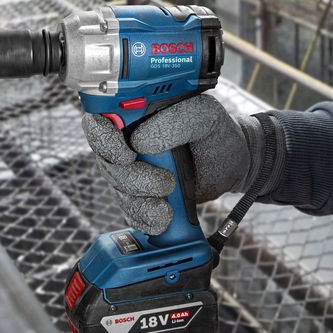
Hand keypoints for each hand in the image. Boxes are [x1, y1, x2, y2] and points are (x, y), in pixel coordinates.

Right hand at [82, 94, 263, 234]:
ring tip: (169, 203)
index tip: (125, 153)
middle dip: (129, 177)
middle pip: (105, 160)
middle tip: (163, 182)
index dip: (101, 136)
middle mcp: (126, 141)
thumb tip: (140, 141)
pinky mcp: (141, 195)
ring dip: (141, 200)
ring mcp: (131, 169)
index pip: (98, 118)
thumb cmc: (217, 132)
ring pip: (117, 188)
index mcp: (135, 113)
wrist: (234, 164)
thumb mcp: (204, 115)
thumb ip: (175, 120)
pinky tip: (163, 219)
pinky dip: (144, 218)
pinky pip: (129, 211)